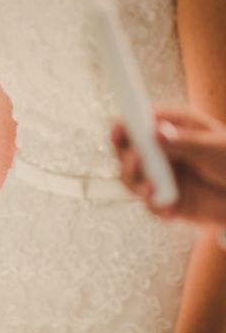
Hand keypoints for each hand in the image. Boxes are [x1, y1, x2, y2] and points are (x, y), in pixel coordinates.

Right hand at [112, 108, 225, 223]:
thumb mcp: (215, 148)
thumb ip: (185, 141)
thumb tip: (157, 132)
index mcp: (170, 128)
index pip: (137, 122)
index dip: (123, 126)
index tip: (118, 134)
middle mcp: (160, 151)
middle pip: (125, 151)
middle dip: (126, 158)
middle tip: (136, 162)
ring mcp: (159, 175)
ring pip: (130, 179)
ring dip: (135, 185)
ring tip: (149, 190)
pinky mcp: (163, 199)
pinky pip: (148, 204)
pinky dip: (155, 207)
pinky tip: (170, 210)